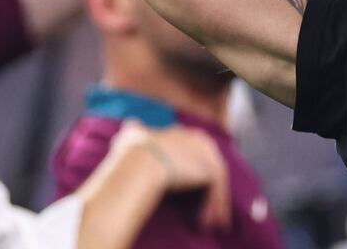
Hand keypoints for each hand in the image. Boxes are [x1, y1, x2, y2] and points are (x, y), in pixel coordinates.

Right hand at [110, 121, 231, 231]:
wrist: (139, 163)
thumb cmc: (131, 155)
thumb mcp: (131, 136)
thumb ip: (135, 130)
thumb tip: (131, 124)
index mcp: (182, 133)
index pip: (192, 155)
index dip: (188, 174)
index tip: (185, 192)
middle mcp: (198, 139)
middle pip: (206, 169)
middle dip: (204, 190)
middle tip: (202, 210)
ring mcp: (207, 154)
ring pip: (213, 182)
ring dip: (211, 203)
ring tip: (205, 222)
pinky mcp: (212, 169)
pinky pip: (216, 191)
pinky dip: (213, 207)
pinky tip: (204, 222)